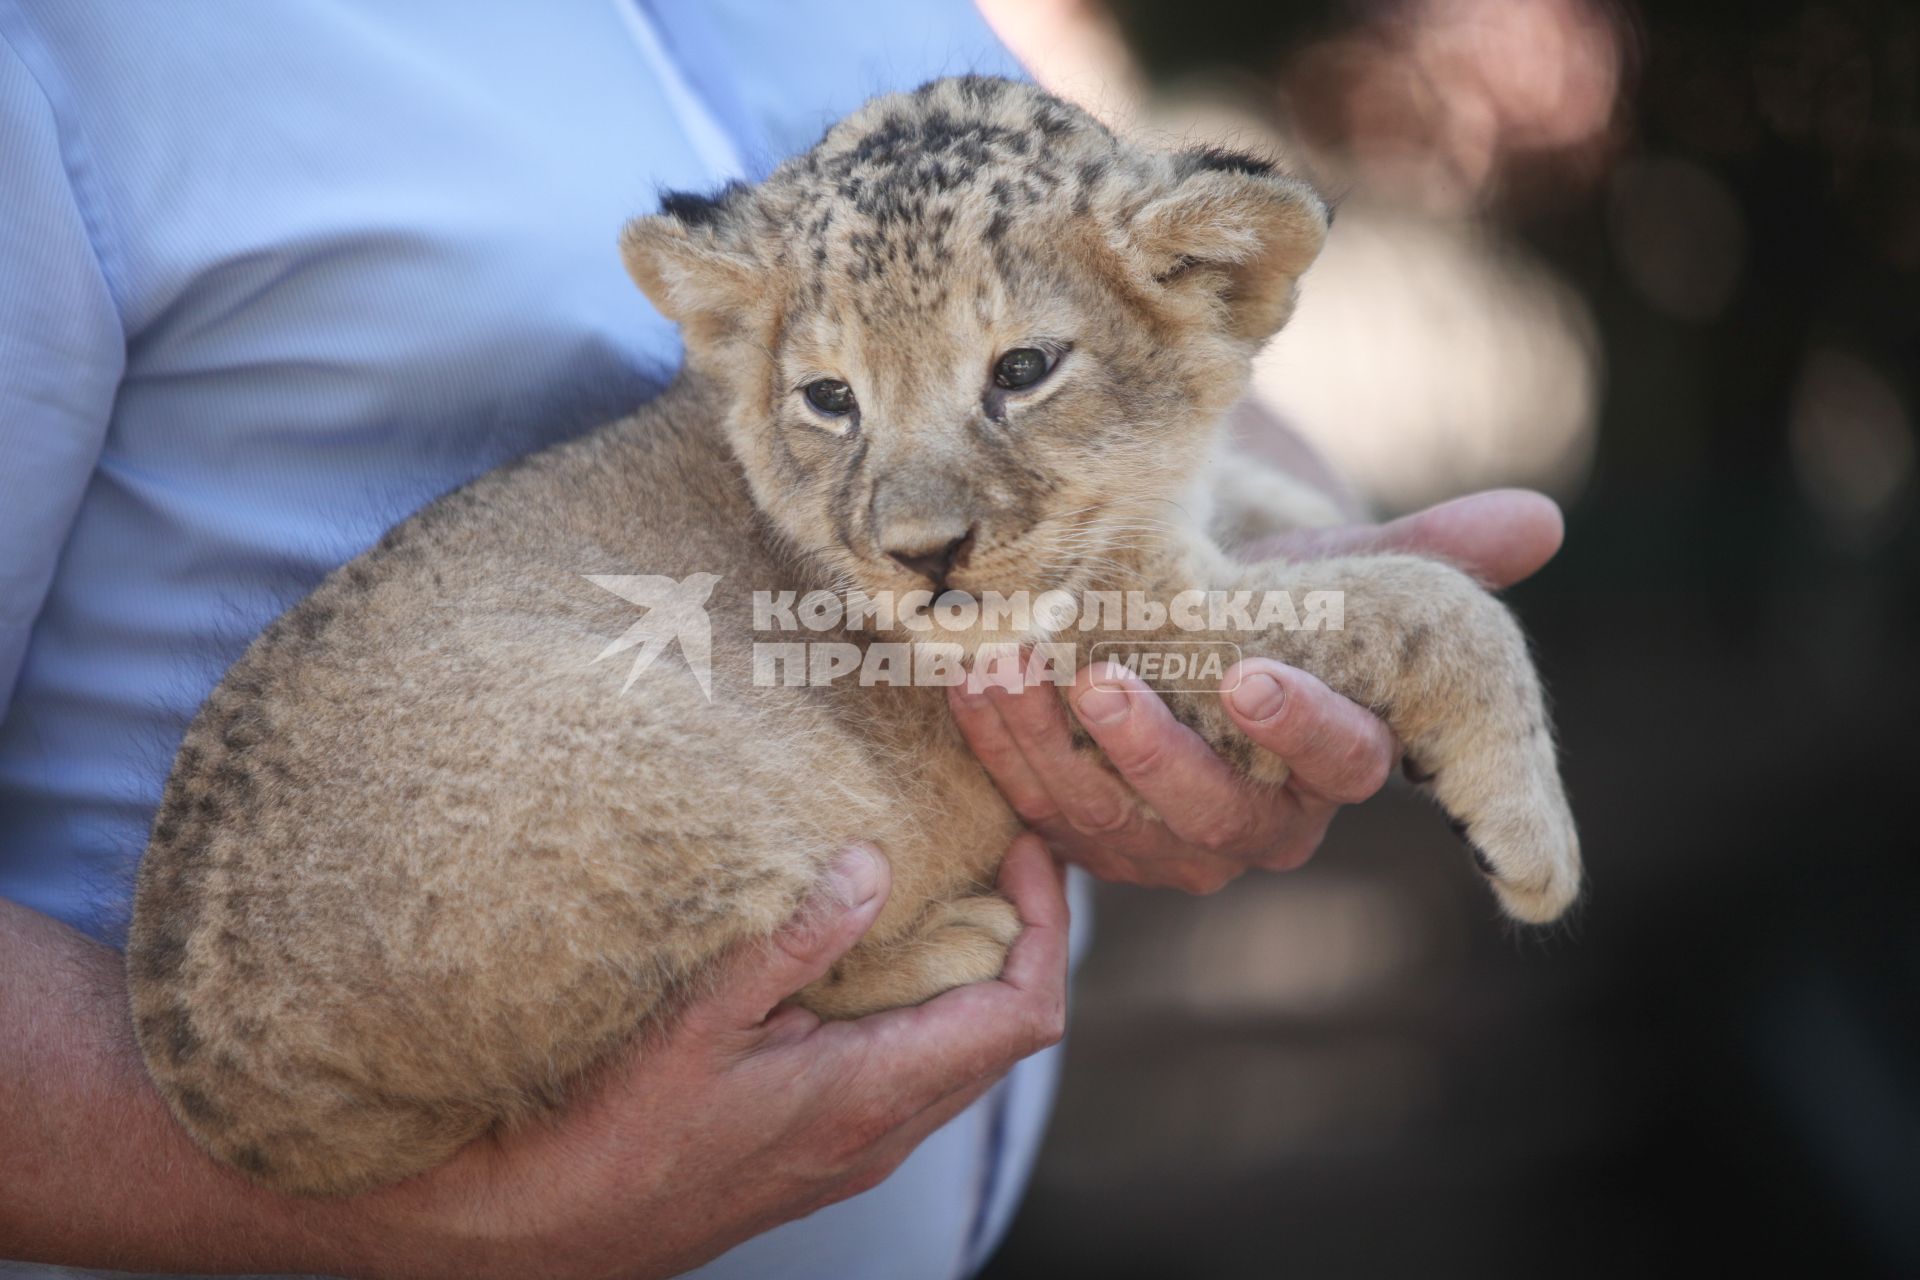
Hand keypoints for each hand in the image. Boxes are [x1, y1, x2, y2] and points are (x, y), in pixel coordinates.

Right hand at [342, 836, 1068, 1279]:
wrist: (554, 1230)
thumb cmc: (616, 1135)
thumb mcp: (700, 1018)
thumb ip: (797, 938)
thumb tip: (874, 864)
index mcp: (873, 1095)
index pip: (1023, 1012)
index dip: (1046, 924)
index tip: (1019, 848)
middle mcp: (886, 1130)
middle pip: (1008, 1029)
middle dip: (1020, 932)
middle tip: (989, 848)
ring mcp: (863, 1145)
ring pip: (965, 1051)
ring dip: (974, 967)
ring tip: (939, 883)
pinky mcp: (833, 1144)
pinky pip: (917, 1067)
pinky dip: (926, 1000)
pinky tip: (875, 950)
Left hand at [947, 489, 1563, 892]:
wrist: (1174, 630)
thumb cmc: (1267, 595)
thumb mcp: (1337, 569)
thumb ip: (1427, 553)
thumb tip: (1541, 519)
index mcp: (1335, 764)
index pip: (1341, 762)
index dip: (1302, 726)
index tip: (1254, 672)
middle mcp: (1256, 823)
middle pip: (1214, 818)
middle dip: (1154, 754)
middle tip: (1105, 679)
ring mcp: (1163, 842)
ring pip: (1109, 821)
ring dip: (1050, 747)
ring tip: (1004, 666)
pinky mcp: (1084, 838)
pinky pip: (1038, 811)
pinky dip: (999, 749)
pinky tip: (966, 681)